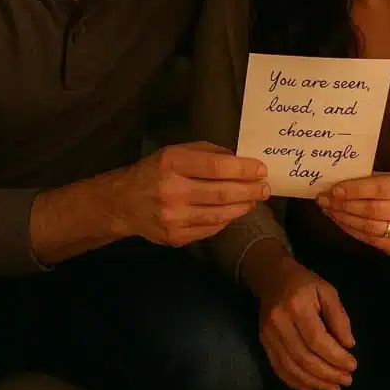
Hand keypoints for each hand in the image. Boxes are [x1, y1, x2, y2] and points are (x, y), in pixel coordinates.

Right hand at [109, 142, 269, 246]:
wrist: (123, 203)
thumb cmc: (154, 171)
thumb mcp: (175, 151)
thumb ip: (206, 153)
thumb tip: (239, 160)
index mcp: (172, 163)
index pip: (216, 167)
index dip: (243, 169)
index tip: (262, 169)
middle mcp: (172, 191)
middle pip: (221, 193)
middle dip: (249, 190)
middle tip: (266, 187)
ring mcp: (173, 218)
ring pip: (219, 214)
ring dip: (242, 207)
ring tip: (255, 199)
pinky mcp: (175, 237)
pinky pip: (210, 228)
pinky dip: (226, 220)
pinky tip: (234, 211)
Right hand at [254, 254, 356, 389]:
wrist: (272, 277)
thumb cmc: (304, 283)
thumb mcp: (327, 290)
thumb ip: (338, 317)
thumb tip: (348, 345)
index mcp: (297, 306)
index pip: (317, 340)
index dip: (336, 357)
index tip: (353, 366)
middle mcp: (279, 322)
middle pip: (304, 357)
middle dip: (328, 374)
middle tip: (347, 381)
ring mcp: (268, 334)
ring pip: (291, 367)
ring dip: (314, 382)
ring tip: (333, 389)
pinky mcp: (263, 342)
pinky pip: (279, 368)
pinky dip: (295, 382)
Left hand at [317, 171, 389, 254]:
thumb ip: (368, 179)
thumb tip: (335, 181)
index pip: (381, 188)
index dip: (355, 190)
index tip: (334, 190)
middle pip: (374, 210)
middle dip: (345, 205)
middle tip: (324, 200)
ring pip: (369, 227)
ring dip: (344, 218)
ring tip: (327, 209)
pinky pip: (369, 239)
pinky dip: (350, 229)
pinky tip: (339, 220)